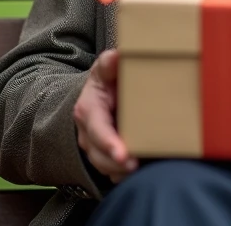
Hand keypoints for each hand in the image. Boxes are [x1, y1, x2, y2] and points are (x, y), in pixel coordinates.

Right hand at [72, 49, 137, 182]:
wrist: (100, 94)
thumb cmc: (107, 80)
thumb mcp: (106, 68)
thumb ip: (110, 62)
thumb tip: (118, 54)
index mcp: (88, 110)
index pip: (98, 131)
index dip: (110, 144)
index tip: (124, 155)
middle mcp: (88, 133)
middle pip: (100, 156)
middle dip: (117, 165)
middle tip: (137, 166)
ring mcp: (95, 148)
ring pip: (106, 168)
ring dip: (122, 173)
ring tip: (142, 172)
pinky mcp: (106, 158)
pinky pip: (113, 174)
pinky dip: (125, 176)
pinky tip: (143, 173)